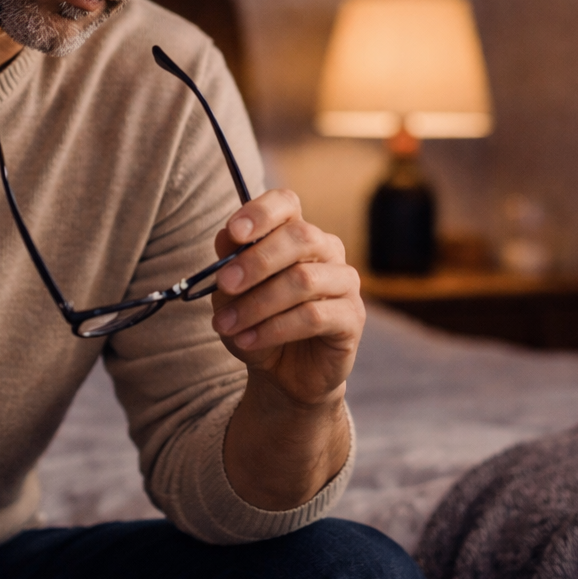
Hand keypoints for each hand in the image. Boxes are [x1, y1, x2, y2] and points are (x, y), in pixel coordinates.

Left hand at [210, 189, 364, 407]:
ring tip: (227, 325)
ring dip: (258, 304)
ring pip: (303, 279)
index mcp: (297, 234)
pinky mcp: (353, 318)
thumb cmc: (259, 324)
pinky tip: (248, 340)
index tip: (234, 231)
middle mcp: (327, 251)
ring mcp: (345, 283)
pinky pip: (314, 316)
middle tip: (225, 285)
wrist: (283, 374)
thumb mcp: (233, 295)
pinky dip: (274, 328)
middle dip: (256, 261)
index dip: (262, 212)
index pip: (287, 204)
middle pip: (300, 237)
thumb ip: (231, 264)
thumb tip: (226, 236)